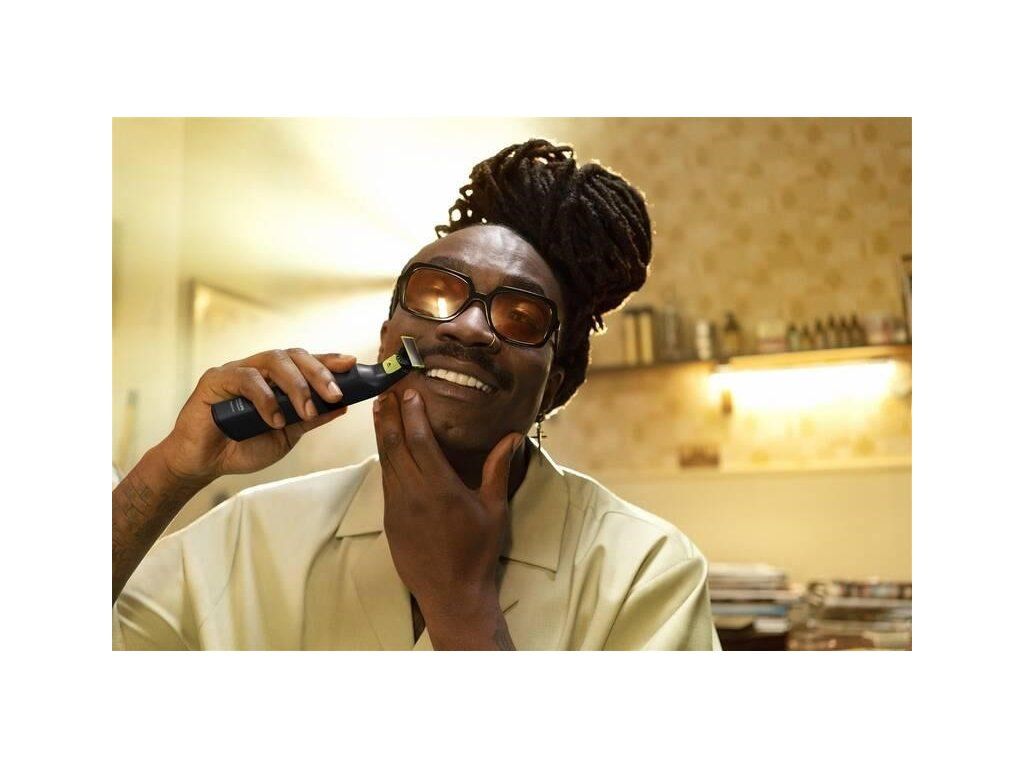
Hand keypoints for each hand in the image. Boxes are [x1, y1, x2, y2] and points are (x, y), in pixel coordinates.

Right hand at [157, 348, 356, 483]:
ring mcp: (237, 370)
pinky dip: (265, 398)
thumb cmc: (243, 446)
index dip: (329, 360)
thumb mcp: (286, 435)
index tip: (352, 363)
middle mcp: (259, 369)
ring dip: (296, 385)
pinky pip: (246, 379)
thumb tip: (341, 406)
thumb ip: (309, 419)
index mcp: (276, 380)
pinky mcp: (216, 379)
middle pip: (293, 355)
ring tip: (307, 410)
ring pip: (273, 360)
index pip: (306, 362)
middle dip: (319, 372)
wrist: (206, 462)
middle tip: (335, 394)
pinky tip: (274, 419)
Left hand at [372, 388, 521, 622]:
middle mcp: (414, 494)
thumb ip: (498, 469)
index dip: (412, 413)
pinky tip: (386, 447)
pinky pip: (385, 482)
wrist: (452, 592)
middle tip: (386, 391)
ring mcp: (397, 507)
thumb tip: (512, 436)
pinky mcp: (389, 520)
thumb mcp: (494, 509)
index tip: (409, 392)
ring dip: (382, 434)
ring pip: (386, 462)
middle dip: (390, 416)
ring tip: (380, 410)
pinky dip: (385, 459)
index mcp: (441, 488)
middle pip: (395, 445)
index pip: (419, 440)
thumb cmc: (478, 551)